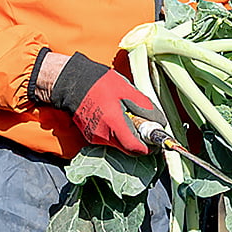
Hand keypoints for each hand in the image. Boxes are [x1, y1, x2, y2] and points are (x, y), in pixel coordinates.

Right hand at [37, 52, 168, 153]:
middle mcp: (103, 136)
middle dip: (138, 140)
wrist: (71, 82)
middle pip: (127, 148)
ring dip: (126, 134)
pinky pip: (109, 139)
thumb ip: (145, 108)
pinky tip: (115, 116)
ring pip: (118, 144)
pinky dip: (116, 132)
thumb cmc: (99, 83)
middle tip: (142, 124)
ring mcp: (95, 137)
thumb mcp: (127, 90)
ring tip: (126, 115)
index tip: (154, 142)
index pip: (135, 149)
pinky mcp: (90, 136)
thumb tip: (159, 121)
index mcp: (114, 125)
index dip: (148, 148)